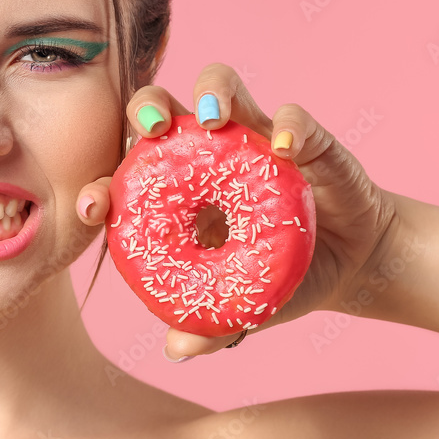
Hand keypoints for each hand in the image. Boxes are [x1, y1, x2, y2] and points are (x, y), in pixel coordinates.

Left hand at [76, 63, 397, 360]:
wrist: (348, 264)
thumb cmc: (277, 278)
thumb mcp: (243, 309)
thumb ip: (210, 327)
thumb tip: (176, 349)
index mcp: (176, 194)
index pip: (128, 177)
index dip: (103, 184)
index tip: (90, 206)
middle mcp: (207, 154)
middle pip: (161, 110)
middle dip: (145, 110)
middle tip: (148, 131)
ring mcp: (253, 137)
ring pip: (221, 89)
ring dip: (212, 94)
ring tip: (212, 121)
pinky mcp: (303, 137)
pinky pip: (294, 118)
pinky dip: (290, 125)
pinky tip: (286, 148)